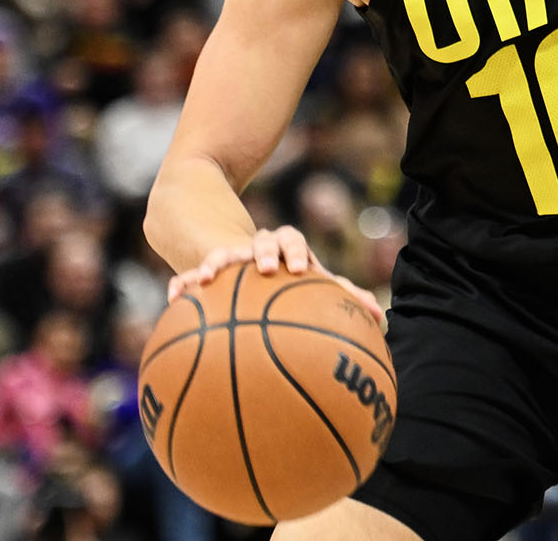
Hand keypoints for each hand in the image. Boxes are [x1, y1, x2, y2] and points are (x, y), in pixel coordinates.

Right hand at [167, 225, 385, 323]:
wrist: (247, 263)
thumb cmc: (291, 282)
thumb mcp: (314, 287)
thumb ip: (344, 299)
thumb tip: (381, 317)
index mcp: (286, 250)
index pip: (293, 240)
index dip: (294, 251)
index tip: (298, 268)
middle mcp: (258, 249)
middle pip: (261, 241)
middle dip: (263, 251)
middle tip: (264, 268)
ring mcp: (231, 259)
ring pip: (223, 255)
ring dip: (217, 263)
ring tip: (208, 277)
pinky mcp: (205, 272)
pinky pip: (191, 276)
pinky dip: (184, 284)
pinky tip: (176, 296)